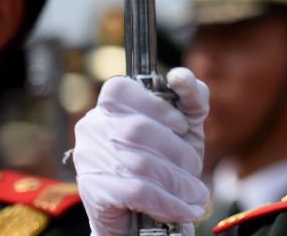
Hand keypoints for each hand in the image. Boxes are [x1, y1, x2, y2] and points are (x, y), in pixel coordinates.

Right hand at [74, 67, 209, 235]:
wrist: (145, 211)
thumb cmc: (167, 158)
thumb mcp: (186, 124)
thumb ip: (190, 96)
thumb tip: (179, 76)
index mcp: (113, 103)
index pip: (120, 89)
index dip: (155, 105)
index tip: (183, 124)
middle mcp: (94, 126)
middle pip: (137, 130)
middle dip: (177, 151)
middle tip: (196, 167)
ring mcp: (89, 157)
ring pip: (140, 164)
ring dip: (178, 182)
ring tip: (197, 195)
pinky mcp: (93, 189)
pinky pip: (137, 191)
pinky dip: (168, 202)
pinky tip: (185, 209)